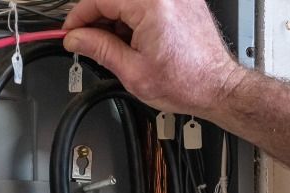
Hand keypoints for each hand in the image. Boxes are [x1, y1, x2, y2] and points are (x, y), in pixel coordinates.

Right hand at [62, 0, 246, 115]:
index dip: (79, 17)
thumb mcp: (132, 71)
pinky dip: (135, 17)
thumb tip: (76, 39)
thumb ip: (99, 49)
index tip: (71, 32)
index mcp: (151, 5)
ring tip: (118, 48)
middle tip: (89, 42)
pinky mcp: (184, 2)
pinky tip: (134, 41)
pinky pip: (149, 3)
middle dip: (98, 19)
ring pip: (130, 1)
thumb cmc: (187, 83)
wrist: (218, 88)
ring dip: (117, 19)